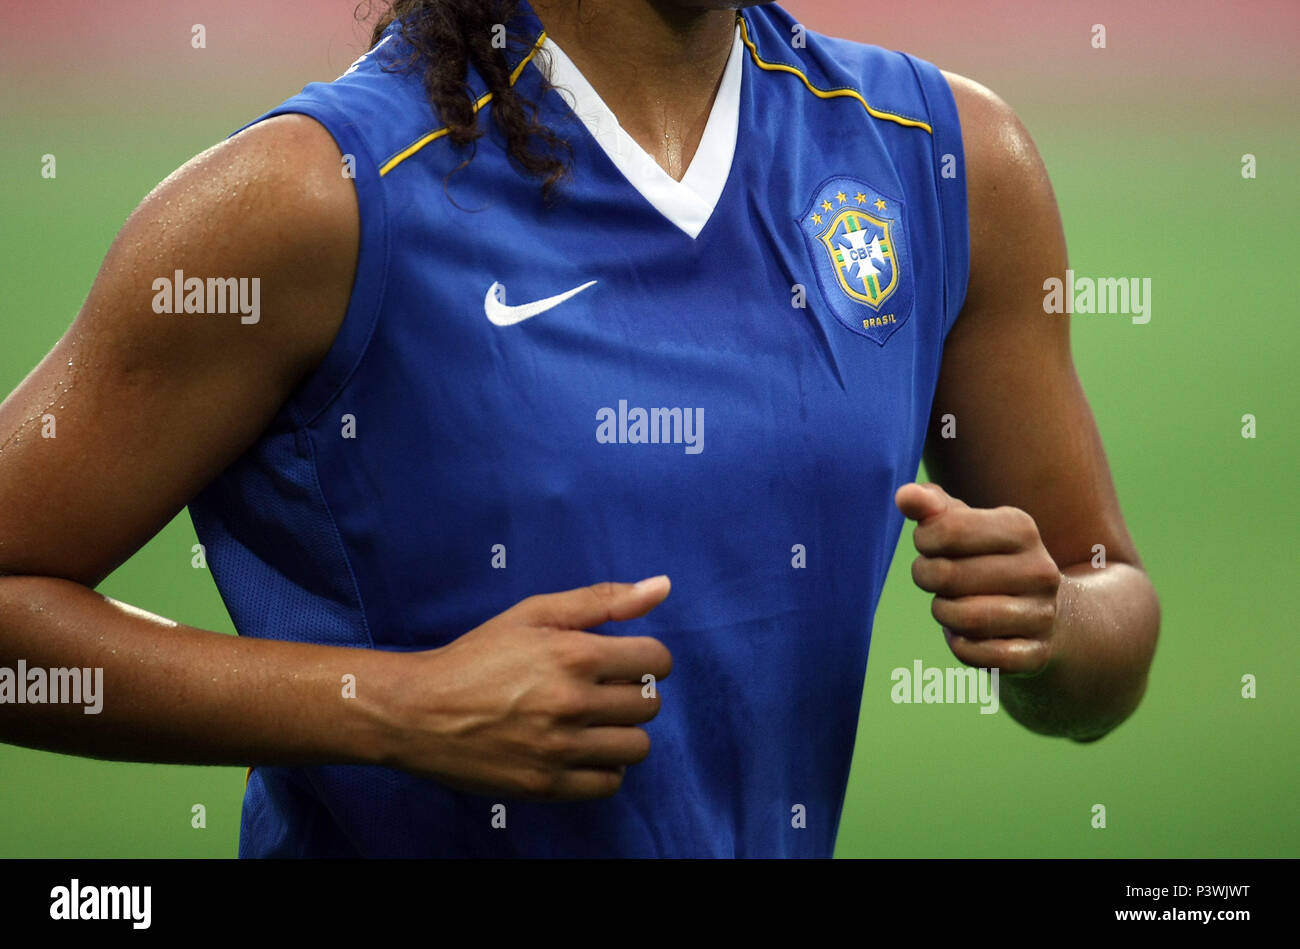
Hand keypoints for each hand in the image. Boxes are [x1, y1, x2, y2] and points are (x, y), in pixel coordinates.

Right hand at [388, 577, 672, 799]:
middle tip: (600, 690)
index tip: (624, 662)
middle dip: (633, 693)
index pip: (657, 661)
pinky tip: (580, 749)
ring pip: (637, 747)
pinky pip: (609, 783)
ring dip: (622, 733)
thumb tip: (663, 586)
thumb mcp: (535, 614)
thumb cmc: (478, 656)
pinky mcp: (546, 785)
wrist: (418, 711)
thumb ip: (602, 600)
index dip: (647, 658)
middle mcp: (571, 703)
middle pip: (650, 705)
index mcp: (572, 654)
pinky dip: (603, 768)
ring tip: (592, 721)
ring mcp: (559, 749)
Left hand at [895, 483, 1059, 675]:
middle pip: (948, 575)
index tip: (929, 544)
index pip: (948, 530)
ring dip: (943, 612)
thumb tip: (905, 495)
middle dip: (927, 577)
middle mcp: (1039, 569)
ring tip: (950, 604)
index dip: (924, 539)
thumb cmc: (986, 559)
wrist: (1042, 612)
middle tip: (934, 577)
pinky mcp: (1036, 653)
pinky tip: (967, 634)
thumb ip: (932, 506)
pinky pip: (978, 653)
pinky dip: (960, 645)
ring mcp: (1042, 614)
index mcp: (1021, 529)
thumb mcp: (963, 525)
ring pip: (964, 618)